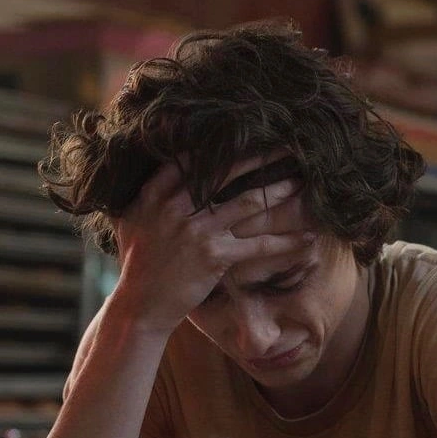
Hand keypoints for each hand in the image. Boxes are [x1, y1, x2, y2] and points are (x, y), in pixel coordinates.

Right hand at [108, 156, 313, 334]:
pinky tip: (307, 238)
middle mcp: (175, 207)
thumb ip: (146, 194)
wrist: (140, 304)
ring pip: (247, 202)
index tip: (243, 133)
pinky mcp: (215, 256)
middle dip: (257, 158)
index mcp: (153, 194)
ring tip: (300, 183)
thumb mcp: (129, 220)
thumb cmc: (137, 262)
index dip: (217, 145)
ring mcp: (196, 231)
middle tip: (284, 148)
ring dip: (278, 191)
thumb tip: (161, 167)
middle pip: (224, 172)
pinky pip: (259, 244)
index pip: (189, 158)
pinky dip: (286, 241)